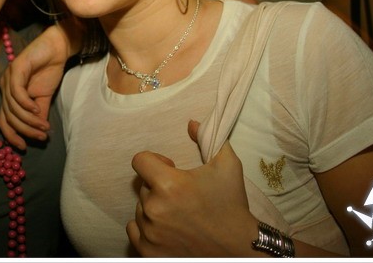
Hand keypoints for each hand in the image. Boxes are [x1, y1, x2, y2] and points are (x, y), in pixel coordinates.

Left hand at [0, 22, 78, 148]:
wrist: (57, 49)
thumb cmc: (48, 71)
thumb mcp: (44, 98)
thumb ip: (39, 114)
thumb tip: (39, 133)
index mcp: (9, 95)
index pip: (3, 120)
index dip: (11, 135)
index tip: (24, 147)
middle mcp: (5, 87)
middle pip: (8, 116)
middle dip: (25, 129)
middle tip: (41, 136)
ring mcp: (8, 77)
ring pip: (13, 107)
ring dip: (29, 120)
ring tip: (44, 125)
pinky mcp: (16, 69)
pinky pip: (17, 92)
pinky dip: (26, 104)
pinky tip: (37, 109)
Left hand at [126, 120, 258, 256]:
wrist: (239, 248)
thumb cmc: (231, 204)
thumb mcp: (227, 164)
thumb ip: (208, 137)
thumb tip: (191, 122)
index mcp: (168, 184)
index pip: (139, 160)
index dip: (154, 160)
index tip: (169, 167)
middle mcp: (154, 209)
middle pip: (142, 186)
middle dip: (158, 186)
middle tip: (181, 195)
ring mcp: (150, 233)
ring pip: (140, 209)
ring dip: (153, 207)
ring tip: (177, 212)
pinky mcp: (149, 251)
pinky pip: (134, 230)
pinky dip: (145, 227)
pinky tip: (165, 226)